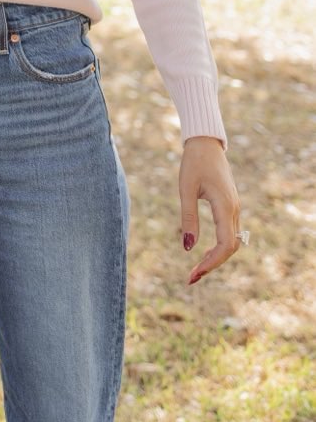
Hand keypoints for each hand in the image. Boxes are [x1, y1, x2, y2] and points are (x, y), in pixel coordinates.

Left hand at [179, 136, 242, 285]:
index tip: (194, 274)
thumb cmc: (194, 163)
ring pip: (232, 242)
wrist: (206, 143)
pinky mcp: (230, 206)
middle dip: (212, 264)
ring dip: (216, 257)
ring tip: (196, 269)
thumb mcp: (186, 189)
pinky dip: (218, 247)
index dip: (211, 262)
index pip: (225, 245)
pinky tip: (204, 253)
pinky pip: (229, 233)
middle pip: (230, 248)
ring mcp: (234, 208)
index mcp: (225, 206)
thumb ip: (188, 217)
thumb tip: (188, 248)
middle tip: (191, 277)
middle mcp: (234, 210)